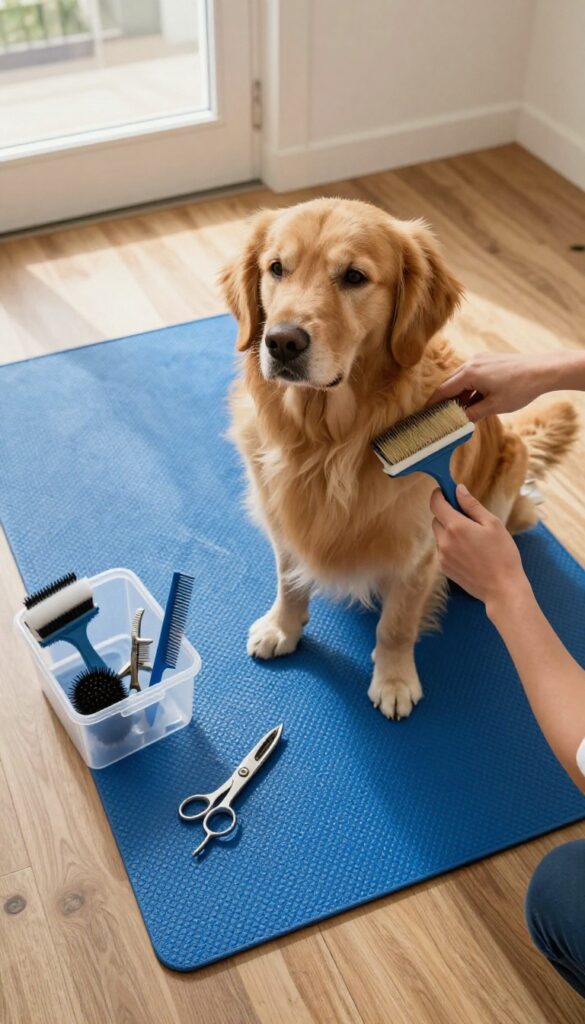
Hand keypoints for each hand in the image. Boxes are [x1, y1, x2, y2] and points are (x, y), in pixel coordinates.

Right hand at [429, 353, 560, 419]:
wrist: (543, 371)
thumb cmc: (520, 388)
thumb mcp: (494, 406)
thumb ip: (472, 414)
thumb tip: (458, 423)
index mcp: (469, 373)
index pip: (443, 390)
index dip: (433, 403)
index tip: (425, 414)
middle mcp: (471, 363)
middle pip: (450, 383)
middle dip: (445, 400)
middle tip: (439, 416)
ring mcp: (481, 360)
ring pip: (462, 380)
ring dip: (459, 396)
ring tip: (459, 413)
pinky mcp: (489, 361)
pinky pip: (472, 376)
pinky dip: (469, 389)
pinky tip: (474, 402)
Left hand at [430, 484, 528, 612]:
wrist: (502, 588)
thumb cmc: (503, 554)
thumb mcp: (492, 524)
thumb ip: (472, 505)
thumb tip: (458, 490)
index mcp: (455, 527)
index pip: (436, 504)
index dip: (438, 495)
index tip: (445, 492)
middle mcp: (444, 541)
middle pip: (436, 520)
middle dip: (447, 515)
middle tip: (467, 518)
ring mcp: (442, 556)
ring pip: (439, 536)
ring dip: (448, 531)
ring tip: (471, 538)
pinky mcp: (444, 568)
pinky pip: (442, 550)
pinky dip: (450, 546)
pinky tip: (469, 552)